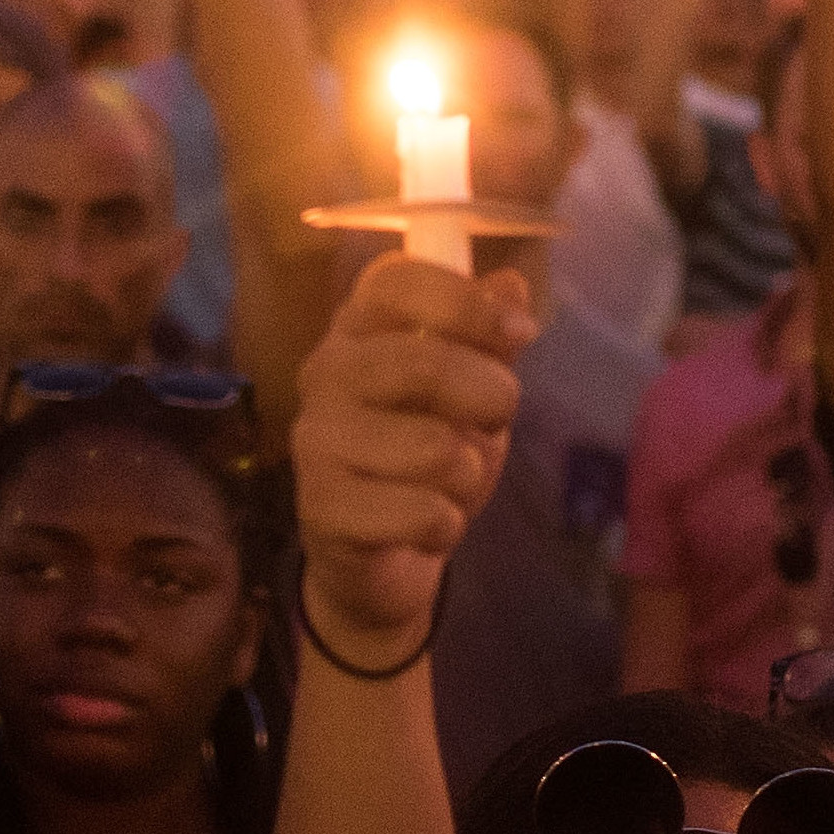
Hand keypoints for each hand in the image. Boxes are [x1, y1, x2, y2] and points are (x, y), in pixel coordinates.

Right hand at [291, 256, 535, 658]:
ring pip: (433, 448)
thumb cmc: (426, 456)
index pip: (394, 281)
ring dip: (467, 474)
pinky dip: (445, 525)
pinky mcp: (321, 507)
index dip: (463, 301)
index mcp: (358, 330)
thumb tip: (510, 285)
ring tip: (448, 484)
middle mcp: (324, 373)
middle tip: (492, 421)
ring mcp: (315, 441)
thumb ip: (488, 341)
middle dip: (490, 397)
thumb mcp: (468, 393)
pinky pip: (420, 512)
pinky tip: (425, 525)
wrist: (382, 552)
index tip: (518, 333)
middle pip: (424, 363)